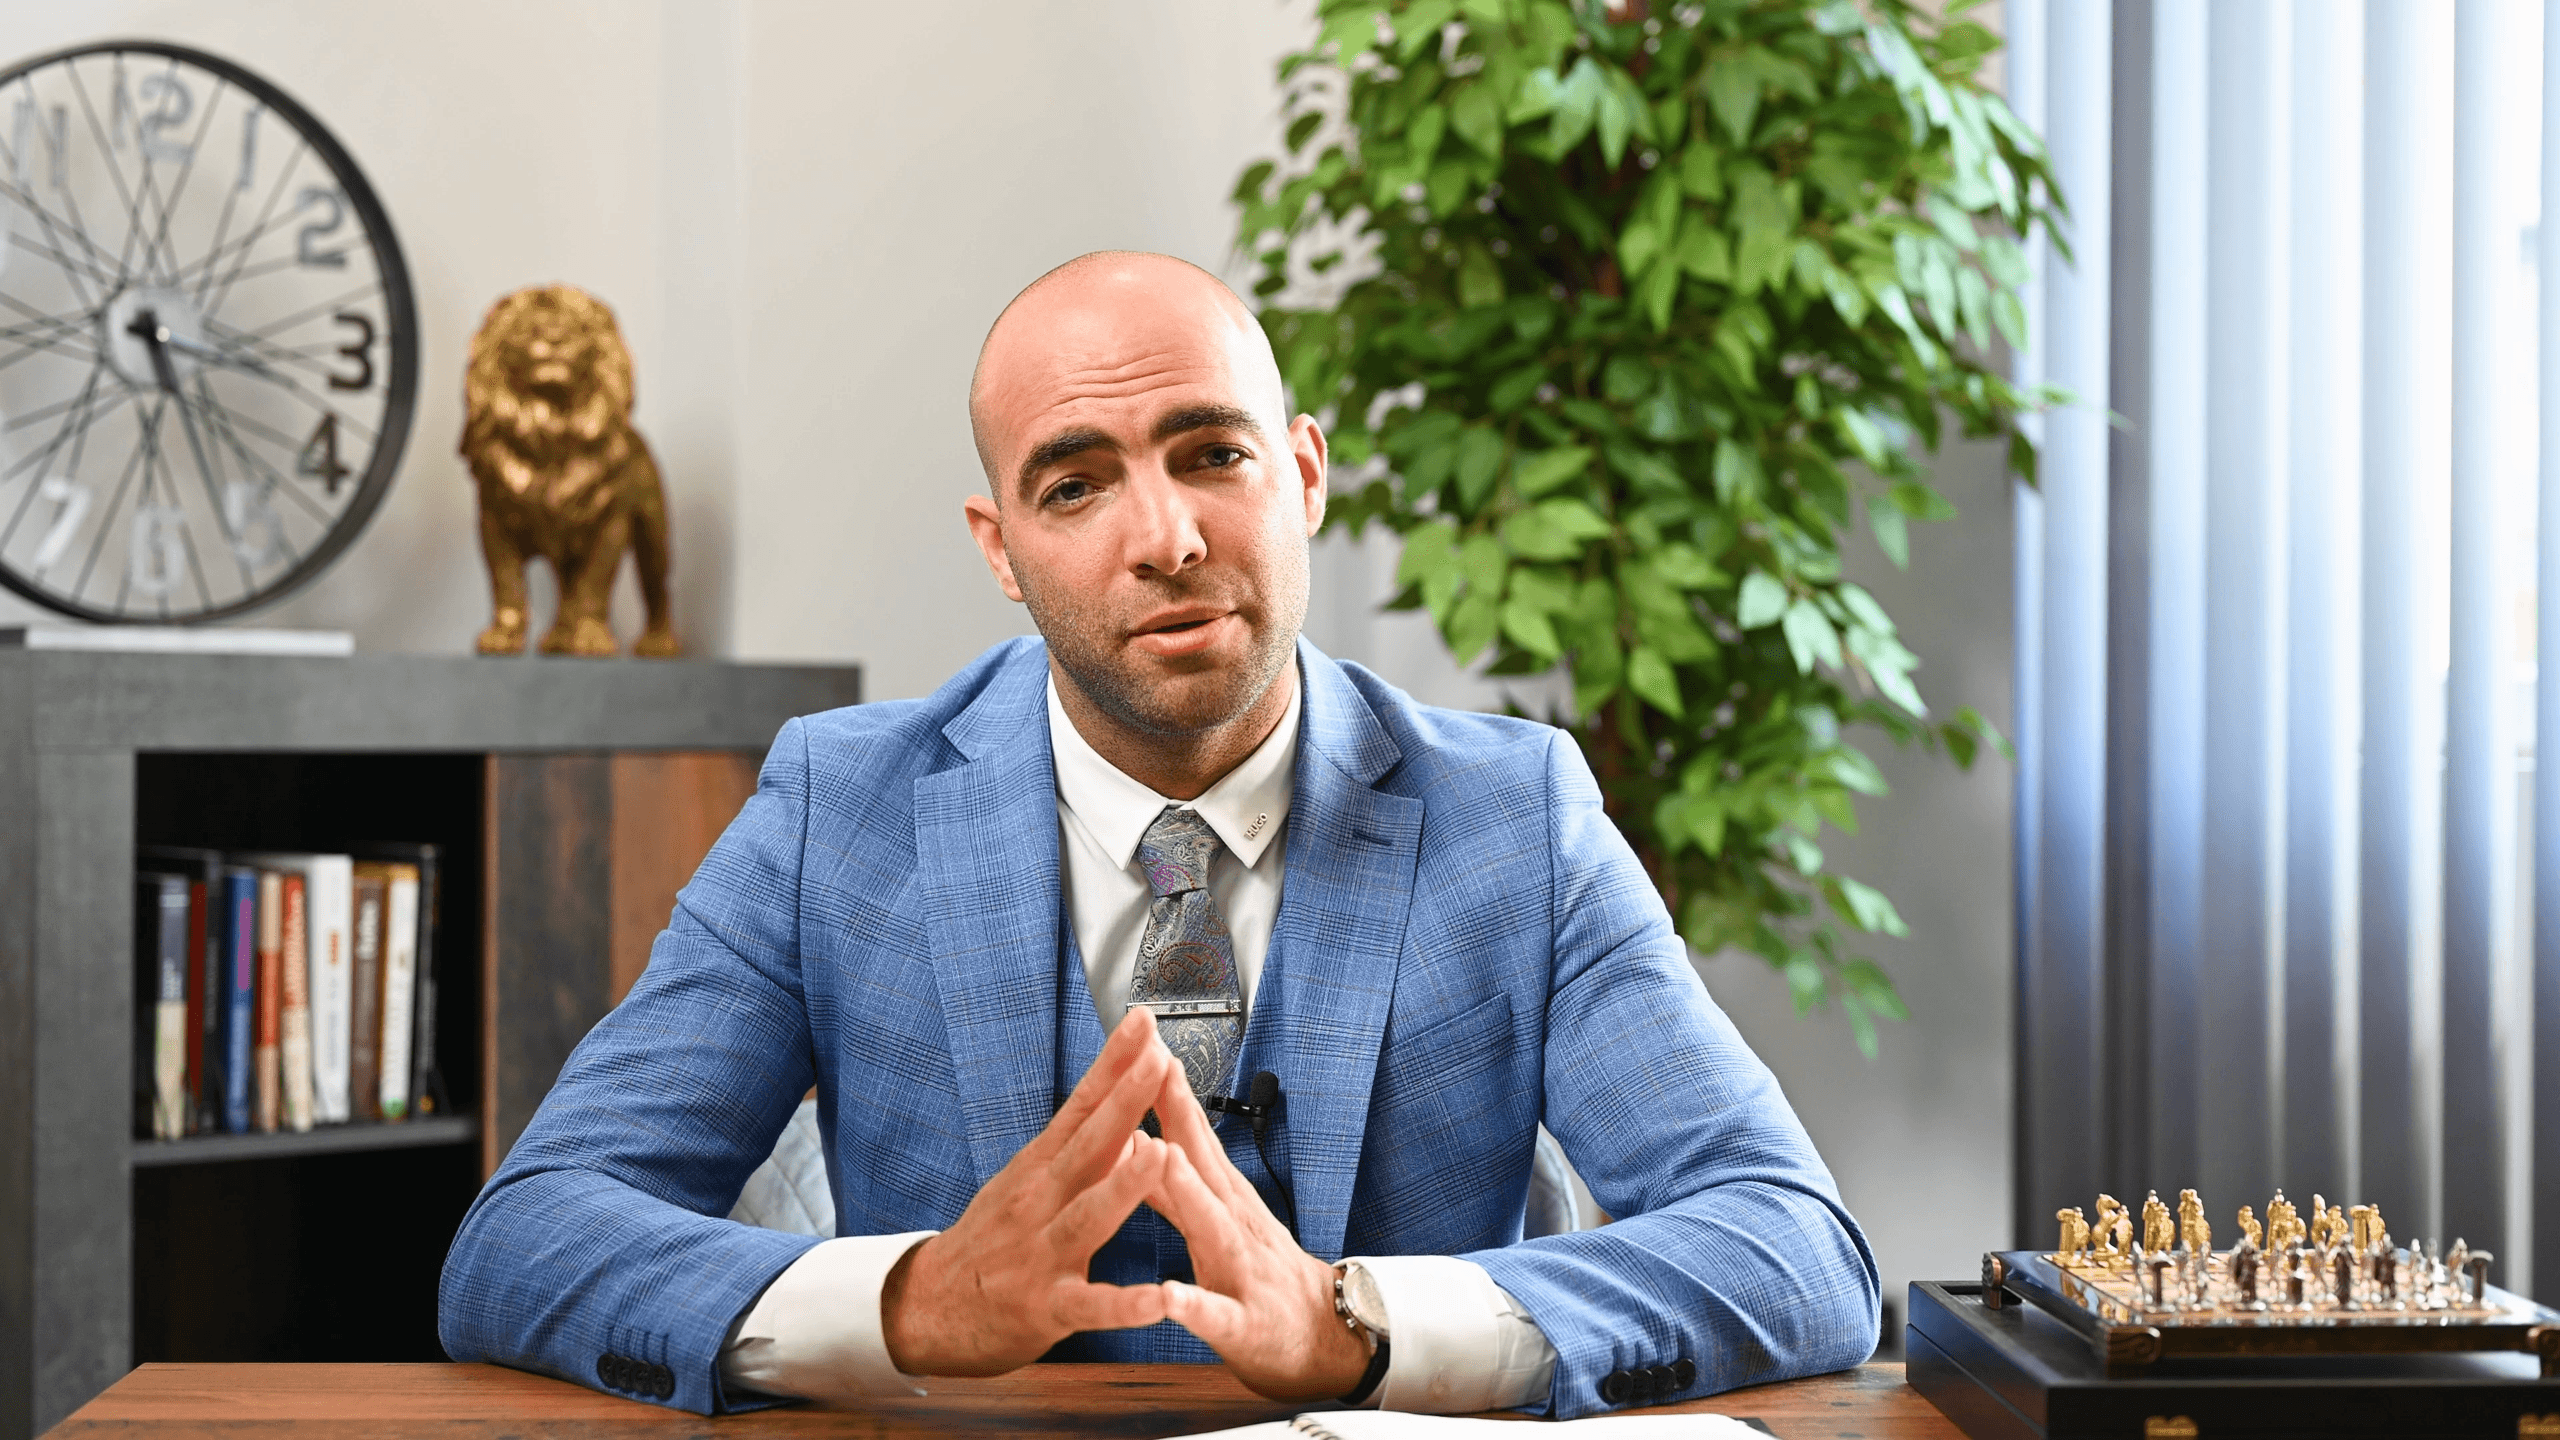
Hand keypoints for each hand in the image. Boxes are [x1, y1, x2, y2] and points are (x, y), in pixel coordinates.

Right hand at [880, 1006, 1175, 1374]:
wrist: (925, 1309)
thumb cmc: (989, 1242)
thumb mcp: (1026, 1182)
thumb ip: (1077, 1148)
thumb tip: (1124, 1106)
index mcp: (1039, 1169)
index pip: (1081, 1106)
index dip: (1112, 1063)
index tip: (1144, 1022)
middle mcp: (1038, 1202)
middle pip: (1086, 1146)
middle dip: (1123, 1101)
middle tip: (1157, 1061)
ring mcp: (1040, 1254)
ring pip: (1086, 1216)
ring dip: (1123, 1186)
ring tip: (1159, 1154)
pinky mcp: (1045, 1309)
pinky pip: (1090, 1306)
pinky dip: (1124, 1304)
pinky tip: (1158, 1299)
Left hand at [1148, 1064, 1372, 1399]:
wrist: (1323, 1337)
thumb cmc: (1257, 1273)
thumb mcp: (1214, 1219)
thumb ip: (1172, 1184)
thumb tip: (1131, 1138)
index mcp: (1224, 1197)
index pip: (1192, 1133)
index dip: (1166, 1089)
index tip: (1142, 1043)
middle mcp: (1236, 1222)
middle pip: (1206, 1161)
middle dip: (1179, 1115)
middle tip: (1153, 1068)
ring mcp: (1244, 1271)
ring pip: (1214, 1226)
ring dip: (1188, 1192)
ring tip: (1161, 1159)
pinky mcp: (1247, 1325)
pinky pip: (1218, 1316)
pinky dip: (1195, 1304)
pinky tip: (1170, 1296)